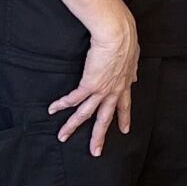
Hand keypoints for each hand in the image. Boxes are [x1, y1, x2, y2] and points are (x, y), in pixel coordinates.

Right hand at [49, 11, 138, 154]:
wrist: (117, 33)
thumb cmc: (126, 38)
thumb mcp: (133, 57)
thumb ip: (131, 69)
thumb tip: (133, 74)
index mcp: (124, 83)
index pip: (124, 105)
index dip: (124, 118)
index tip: (125, 130)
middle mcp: (113, 90)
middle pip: (105, 118)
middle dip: (99, 136)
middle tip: (95, 152)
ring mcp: (101, 89)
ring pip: (85, 114)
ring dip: (72, 126)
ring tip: (62, 136)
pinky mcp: (89, 84)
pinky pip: (73, 98)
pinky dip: (61, 104)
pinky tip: (52, 110)